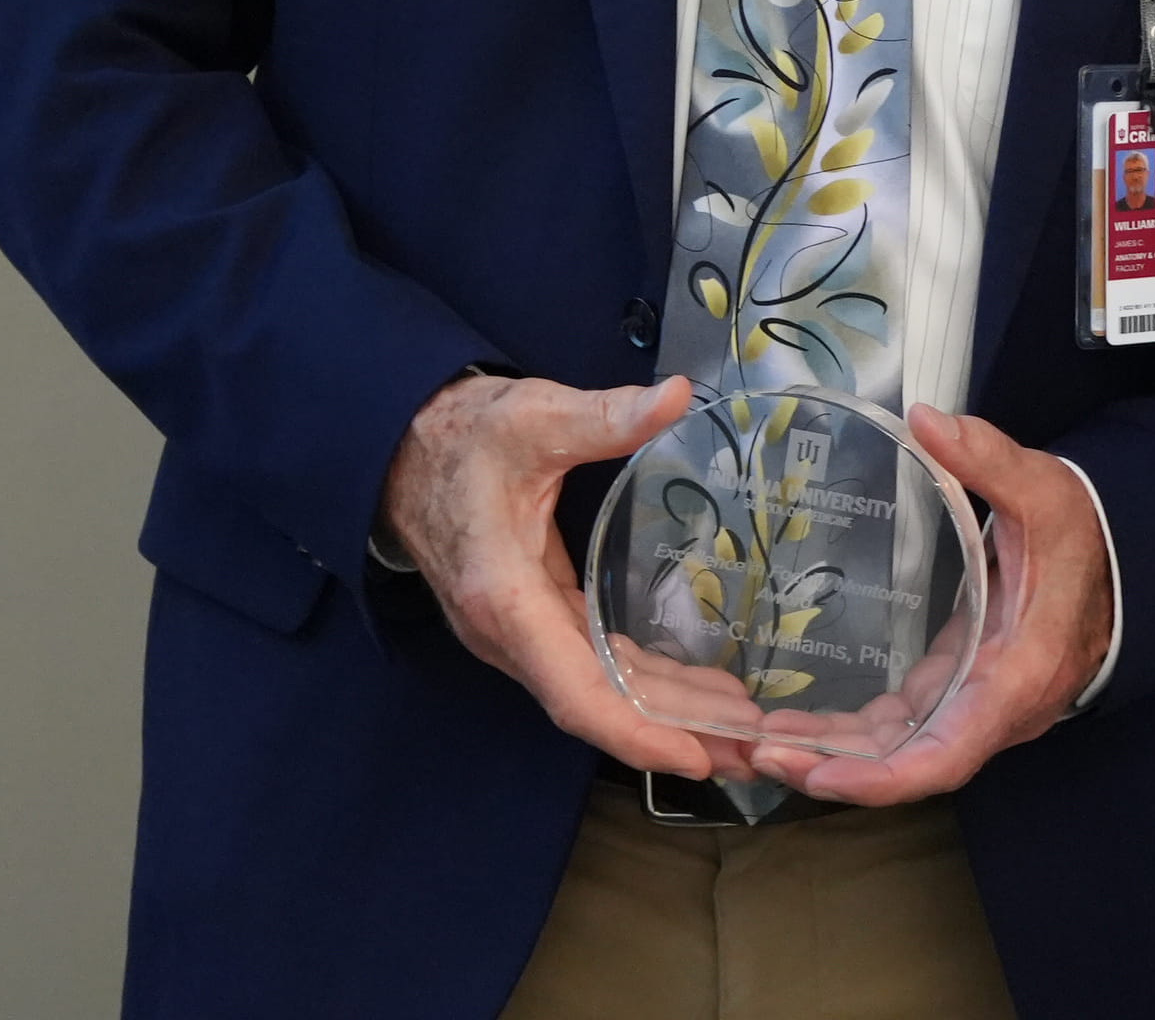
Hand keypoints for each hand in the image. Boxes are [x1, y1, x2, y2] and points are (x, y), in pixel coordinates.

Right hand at [381, 369, 718, 777]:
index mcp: (506, 600)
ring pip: (597, 690)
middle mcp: (509, 635)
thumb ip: (604, 416)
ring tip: (740, 730)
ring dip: (665, 713)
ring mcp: (518, 634)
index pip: (574, 692)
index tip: (694, 757)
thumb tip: (676, 395)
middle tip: (751, 754)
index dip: (635, 733)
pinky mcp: (530, 622)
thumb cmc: (465, 436)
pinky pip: (591, 667)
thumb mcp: (533, 417)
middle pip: (596, 705)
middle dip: (673, 733)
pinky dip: (642, 684)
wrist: (403, 446)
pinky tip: (693, 691)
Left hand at [754, 406, 1116, 805]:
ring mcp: (974, 708)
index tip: (820, 776)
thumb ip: (988, 459)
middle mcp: (994, 710)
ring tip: (758, 741)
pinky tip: (798, 726)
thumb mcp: (1045, 491)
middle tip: (756, 751)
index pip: (948, 753)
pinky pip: (902, 730)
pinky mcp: (958, 693)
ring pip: (899, 752)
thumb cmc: (1083, 536)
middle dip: (833, 768)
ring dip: (832, 755)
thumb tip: (925, 419)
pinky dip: (851, 736)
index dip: (883, 777)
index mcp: (1016, 675)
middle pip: (909, 765)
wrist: (1123, 564)